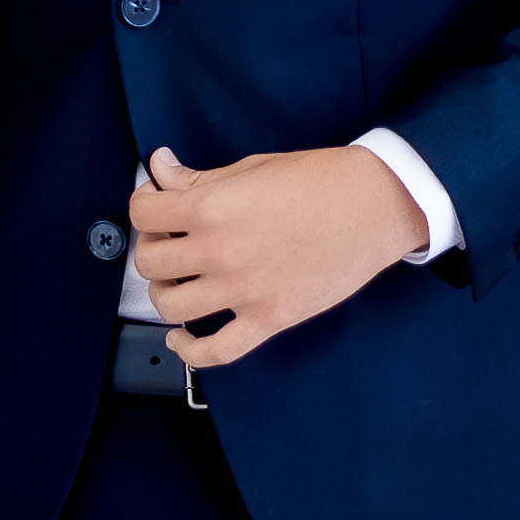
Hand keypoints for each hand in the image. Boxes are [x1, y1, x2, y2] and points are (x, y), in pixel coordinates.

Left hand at [129, 144, 430, 368]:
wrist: (375, 205)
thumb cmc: (321, 181)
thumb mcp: (251, 168)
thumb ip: (197, 177)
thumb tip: (161, 170)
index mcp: (213, 206)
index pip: (143, 212)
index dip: (144, 205)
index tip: (155, 205)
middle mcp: (221, 251)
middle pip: (150, 262)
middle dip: (153, 247)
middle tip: (170, 239)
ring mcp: (244, 290)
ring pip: (170, 306)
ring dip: (165, 292)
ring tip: (179, 279)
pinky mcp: (269, 318)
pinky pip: (214, 351)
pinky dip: (188, 350)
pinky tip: (180, 337)